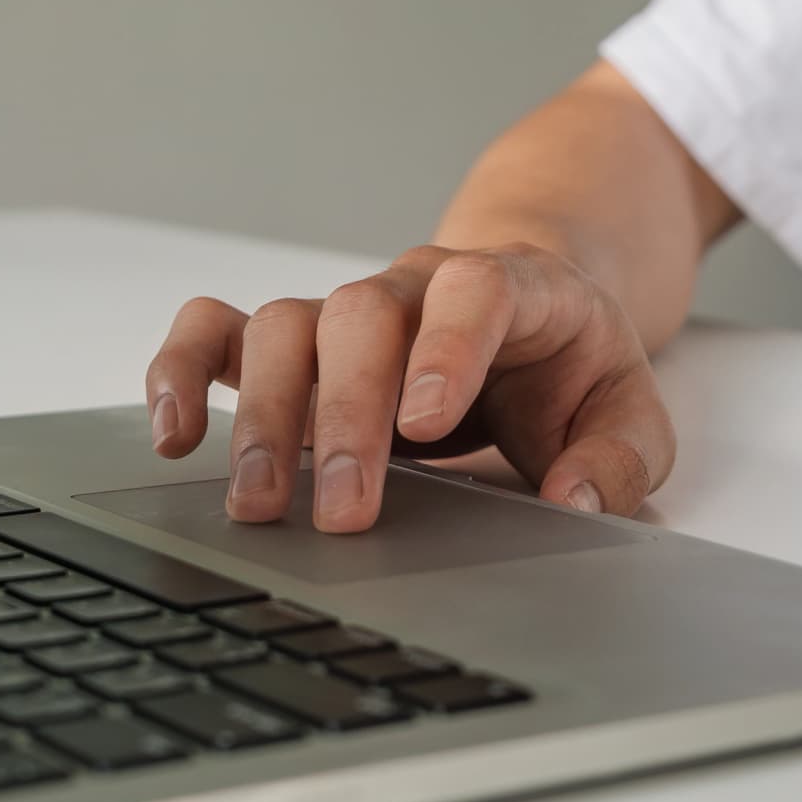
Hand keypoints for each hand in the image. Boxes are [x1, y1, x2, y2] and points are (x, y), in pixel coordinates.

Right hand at [141, 243, 674, 532]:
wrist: (530, 321)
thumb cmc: (572, 372)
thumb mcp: (629, 414)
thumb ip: (619, 458)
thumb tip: (573, 500)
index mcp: (514, 290)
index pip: (476, 290)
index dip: (447, 347)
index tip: (427, 421)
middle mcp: (416, 290)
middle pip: (361, 314)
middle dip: (345, 414)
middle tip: (342, 511)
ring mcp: (345, 313)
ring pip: (283, 325)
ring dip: (263, 413)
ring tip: (259, 503)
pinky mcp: (294, 344)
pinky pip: (216, 330)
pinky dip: (181, 371)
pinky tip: (172, 436)